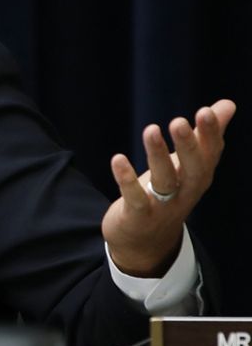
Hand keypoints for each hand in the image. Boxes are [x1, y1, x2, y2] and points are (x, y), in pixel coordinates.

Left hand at [102, 100, 235, 276]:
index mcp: (199, 175)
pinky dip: (126, 180)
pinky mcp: (139, 215)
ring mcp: (163, 205)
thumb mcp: (189, 165)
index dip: (211, 134)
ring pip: (164, 181)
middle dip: (188, 145)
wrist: (147, 241)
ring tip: (150, 129)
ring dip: (157, 156)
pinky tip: (117, 159)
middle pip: (193, 168)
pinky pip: (135, 198)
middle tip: (179, 121)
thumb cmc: (170, 193)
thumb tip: (227, 104)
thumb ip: (206, 135)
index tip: (207, 111)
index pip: (211, 154)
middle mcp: (186, 191)